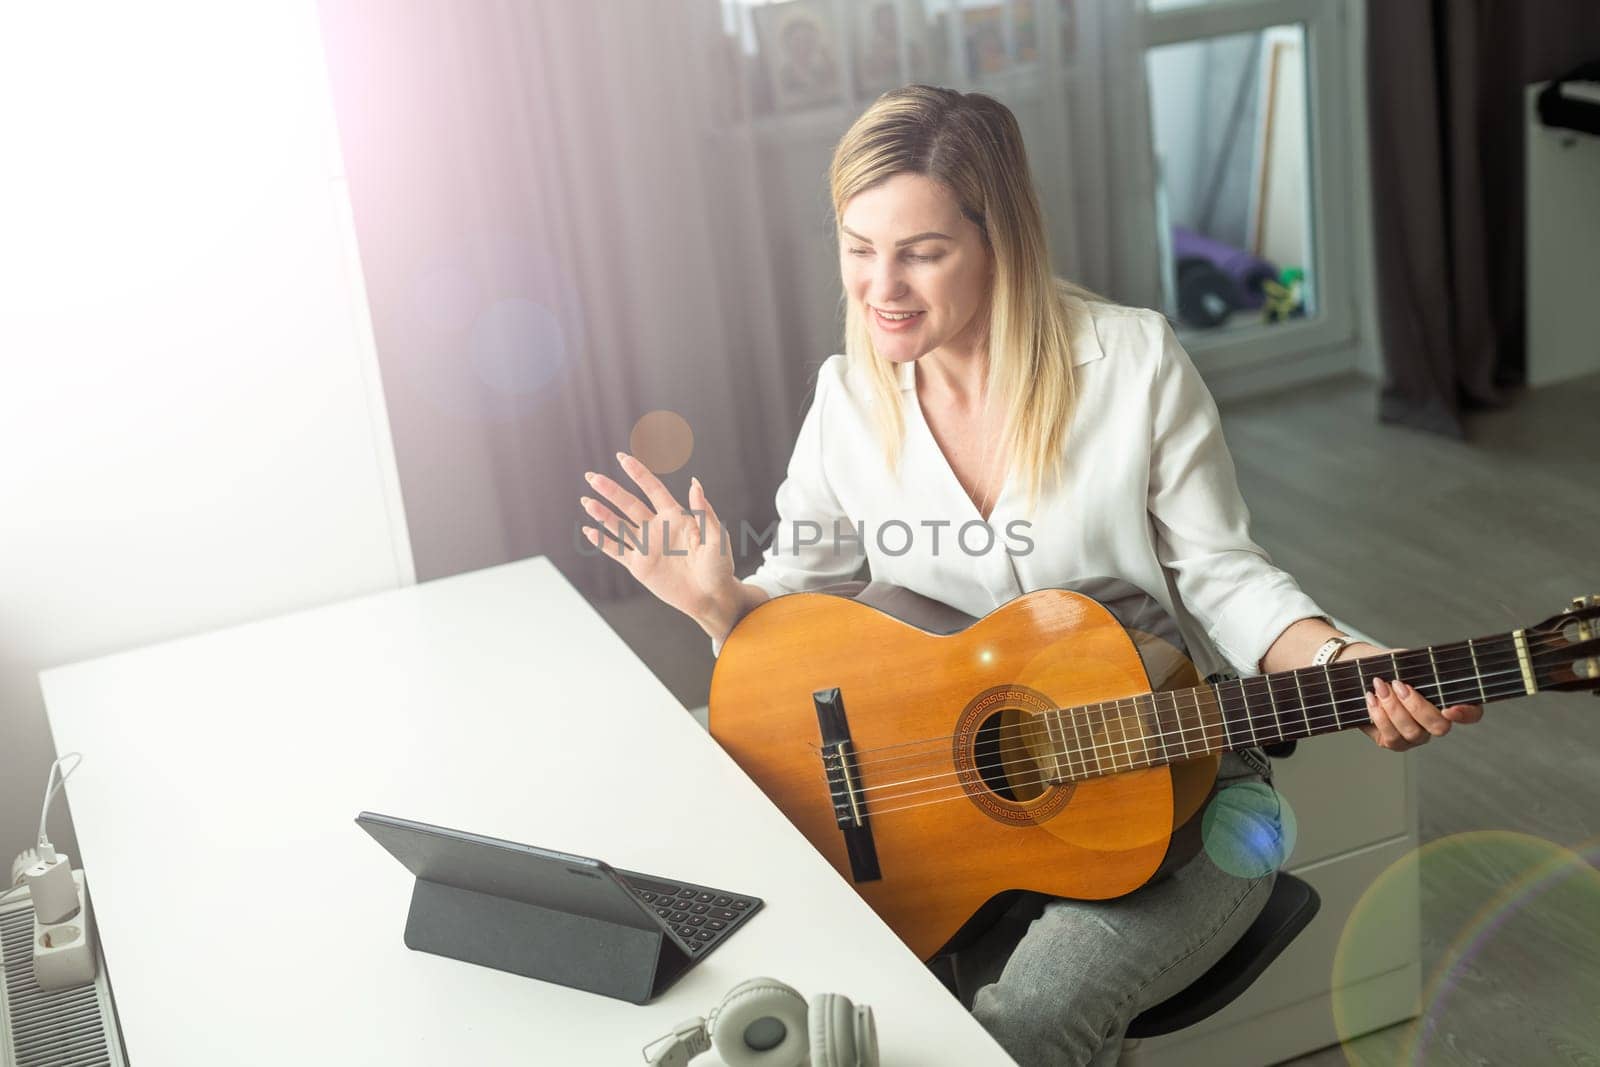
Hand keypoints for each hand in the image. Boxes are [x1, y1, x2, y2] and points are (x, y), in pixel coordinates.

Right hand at [580, 452, 738, 631]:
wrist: (712, 596)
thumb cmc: (719, 566)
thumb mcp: (716, 536)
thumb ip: (704, 512)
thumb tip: (695, 483)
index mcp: (675, 517)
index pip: (652, 489)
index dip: (637, 473)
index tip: (622, 457)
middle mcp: (657, 528)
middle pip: (629, 504)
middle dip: (610, 490)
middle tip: (591, 476)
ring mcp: (646, 546)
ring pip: (618, 525)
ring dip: (602, 513)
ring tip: (586, 500)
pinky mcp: (639, 565)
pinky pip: (616, 550)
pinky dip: (602, 541)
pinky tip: (588, 530)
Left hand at [1350, 645, 1483, 751]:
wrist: (1363, 673)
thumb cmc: (1390, 667)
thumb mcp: (1406, 661)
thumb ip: (1417, 666)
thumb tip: (1419, 666)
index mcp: (1447, 700)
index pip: (1471, 714)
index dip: (1466, 714)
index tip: (1449, 709)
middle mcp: (1435, 722)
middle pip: (1439, 727)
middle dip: (1416, 706)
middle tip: (1398, 685)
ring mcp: (1416, 735)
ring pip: (1413, 732)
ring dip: (1394, 709)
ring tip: (1380, 687)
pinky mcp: (1394, 742)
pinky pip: (1391, 737)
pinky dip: (1379, 716)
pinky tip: (1372, 699)